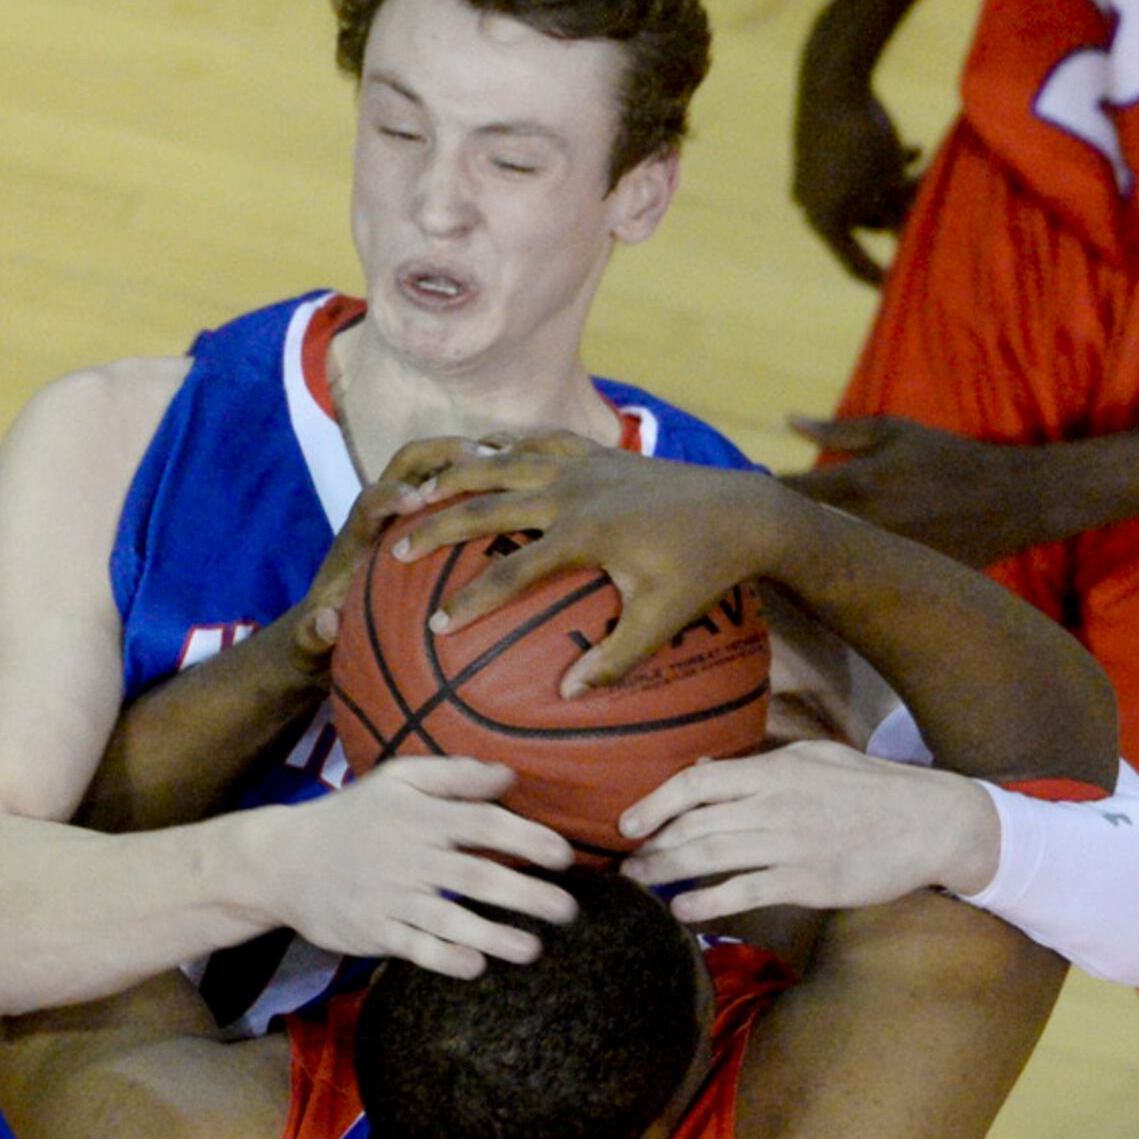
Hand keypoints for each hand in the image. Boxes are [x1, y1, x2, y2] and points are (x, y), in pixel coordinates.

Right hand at [249, 758, 576, 976]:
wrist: (283, 860)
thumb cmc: (353, 816)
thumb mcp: (397, 779)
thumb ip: (454, 775)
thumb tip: (509, 776)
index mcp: (421, 816)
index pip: (484, 825)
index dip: (528, 838)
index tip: (564, 857)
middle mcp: (410, 857)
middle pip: (477, 877)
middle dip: (527, 895)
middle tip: (568, 910)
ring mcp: (391, 897)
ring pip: (451, 920)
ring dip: (495, 936)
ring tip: (534, 948)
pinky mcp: (374, 932)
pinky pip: (415, 948)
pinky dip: (445, 960)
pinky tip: (476, 966)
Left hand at [274, 434, 503, 671]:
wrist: (328, 622)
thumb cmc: (323, 633)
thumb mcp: (312, 640)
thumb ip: (313, 633)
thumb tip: (327, 623)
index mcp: (357, 537)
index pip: (369, 503)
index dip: (389, 496)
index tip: (416, 501)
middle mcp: (385, 515)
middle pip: (409, 463)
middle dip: (443, 453)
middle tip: (485, 458)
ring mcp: (412, 514)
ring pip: (442, 469)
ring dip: (473, 461)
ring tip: (518, 462)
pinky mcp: (432, 522)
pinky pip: (461, 491)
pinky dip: (489, 482)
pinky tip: (528, 491)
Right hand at [393, 442, 805, 692]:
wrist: (741, 509)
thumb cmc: (703, 572)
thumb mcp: (661, 620)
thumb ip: (614, 659)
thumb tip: (566, 695)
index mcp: (583, 535)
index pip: (511, 573)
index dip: (471, 601)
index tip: (437, 626)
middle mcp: (572, 492)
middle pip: (487, 505)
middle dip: (438, 525)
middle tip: (397, 543)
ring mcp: (582, 466)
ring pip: (503, 462)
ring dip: (458, 473)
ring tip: (418, 487)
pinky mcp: (597, 453)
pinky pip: (539, 442)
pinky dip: (505, 445)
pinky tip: (481, 449)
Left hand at [620, 743, 995, 918]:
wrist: (929, 822)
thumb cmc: (872, 787)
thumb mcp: (816, 757)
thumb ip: (762, 764)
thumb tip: (708, 769)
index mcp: (775, 770)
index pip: (696, 782)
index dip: (654, 802)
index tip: (628, 823)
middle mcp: (775, 804)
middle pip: (694, 825)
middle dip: (651, 846)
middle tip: (626, 865)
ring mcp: (789, 845)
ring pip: (710, 858)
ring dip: (665, 873)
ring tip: (640, 886)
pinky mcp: (807, 882)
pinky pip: (743, 893)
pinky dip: (705, 903)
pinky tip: (682, 911)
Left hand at [784, 415, 1082, 570]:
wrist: (1012, 501)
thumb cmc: (949, 457)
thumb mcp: (895, 431)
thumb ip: (837, 431)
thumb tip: (788, 421)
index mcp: (858, 486)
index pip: (788, 495)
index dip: (762, 496)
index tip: (750, 495)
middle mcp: (864, 528)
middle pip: (797, 541)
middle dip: (776, 534)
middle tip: (759, 529)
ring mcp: (881, 562)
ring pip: (822, 570)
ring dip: (803, 561)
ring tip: (786, 554)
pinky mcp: (900, 584)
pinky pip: (855, 586)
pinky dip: (838, 580)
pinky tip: (829, 578)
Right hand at [794, 58, 920, 285]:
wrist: (832, 80)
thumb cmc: (864, 139)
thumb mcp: (890, 184)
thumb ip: (899, 214)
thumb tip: (907, 235)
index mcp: (824, 222)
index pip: (855, 264)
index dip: (882, 277)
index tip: (904, 287)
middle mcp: (811, 204)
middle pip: (863, 222)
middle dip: (898, 215)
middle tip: (931, 207)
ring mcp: (810, 177)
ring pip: (861, 193)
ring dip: (892, 188)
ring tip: (924, 169)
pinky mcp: (815, 150)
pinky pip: (852, 170)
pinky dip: (879, 166)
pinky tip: (911, 150)